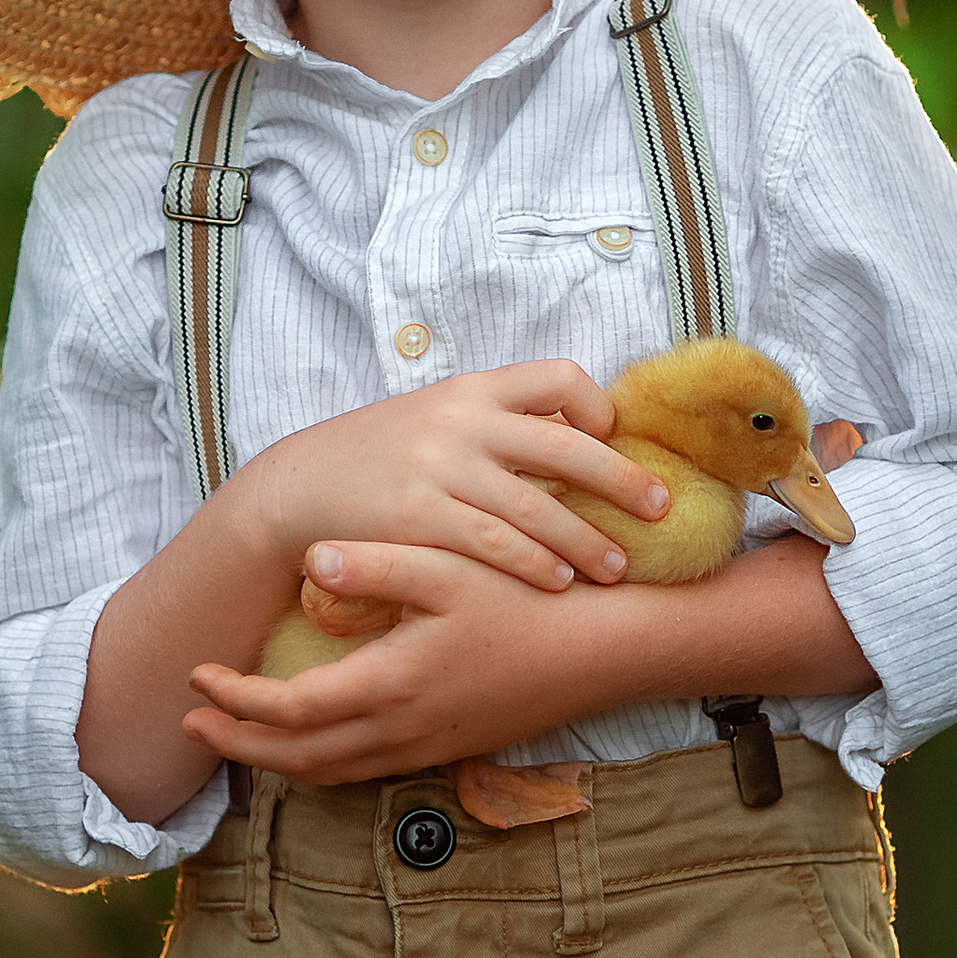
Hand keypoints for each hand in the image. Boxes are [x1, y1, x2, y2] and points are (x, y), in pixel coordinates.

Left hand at [189, 545, 627, 784]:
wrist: (602, 652)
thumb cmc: (531, 600)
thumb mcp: (453, 566)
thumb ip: (378, 564)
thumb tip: (310, 561)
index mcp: (392, 684)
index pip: (289, 710)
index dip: (236, 698)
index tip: (199, 674)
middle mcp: (402, 729)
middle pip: (297, 758)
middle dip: (238, 743)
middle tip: (192, 720)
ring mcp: (426, 746)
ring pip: (330, 773)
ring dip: (275, 760)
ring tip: (237, 736)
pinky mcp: (447, 749)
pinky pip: (363, 771)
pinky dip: (321, 764)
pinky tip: (312, 739)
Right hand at [231, 363, 668, 597]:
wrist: (296, 490)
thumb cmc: (375, 459)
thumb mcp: (432, 420)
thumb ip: (492, 425)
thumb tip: (571, 441)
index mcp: (470, 389)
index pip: (557, 376)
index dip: (596, 407)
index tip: (613, 439)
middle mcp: (461, 422)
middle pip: (568, 447)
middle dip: (622, 481)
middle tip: (660, 508)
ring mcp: (439, 469)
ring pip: (537, 507)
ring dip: (586, 540)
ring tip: (617, 566)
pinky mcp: (418, 517)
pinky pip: (493, 542)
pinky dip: (533, 563)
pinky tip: (558, 581)